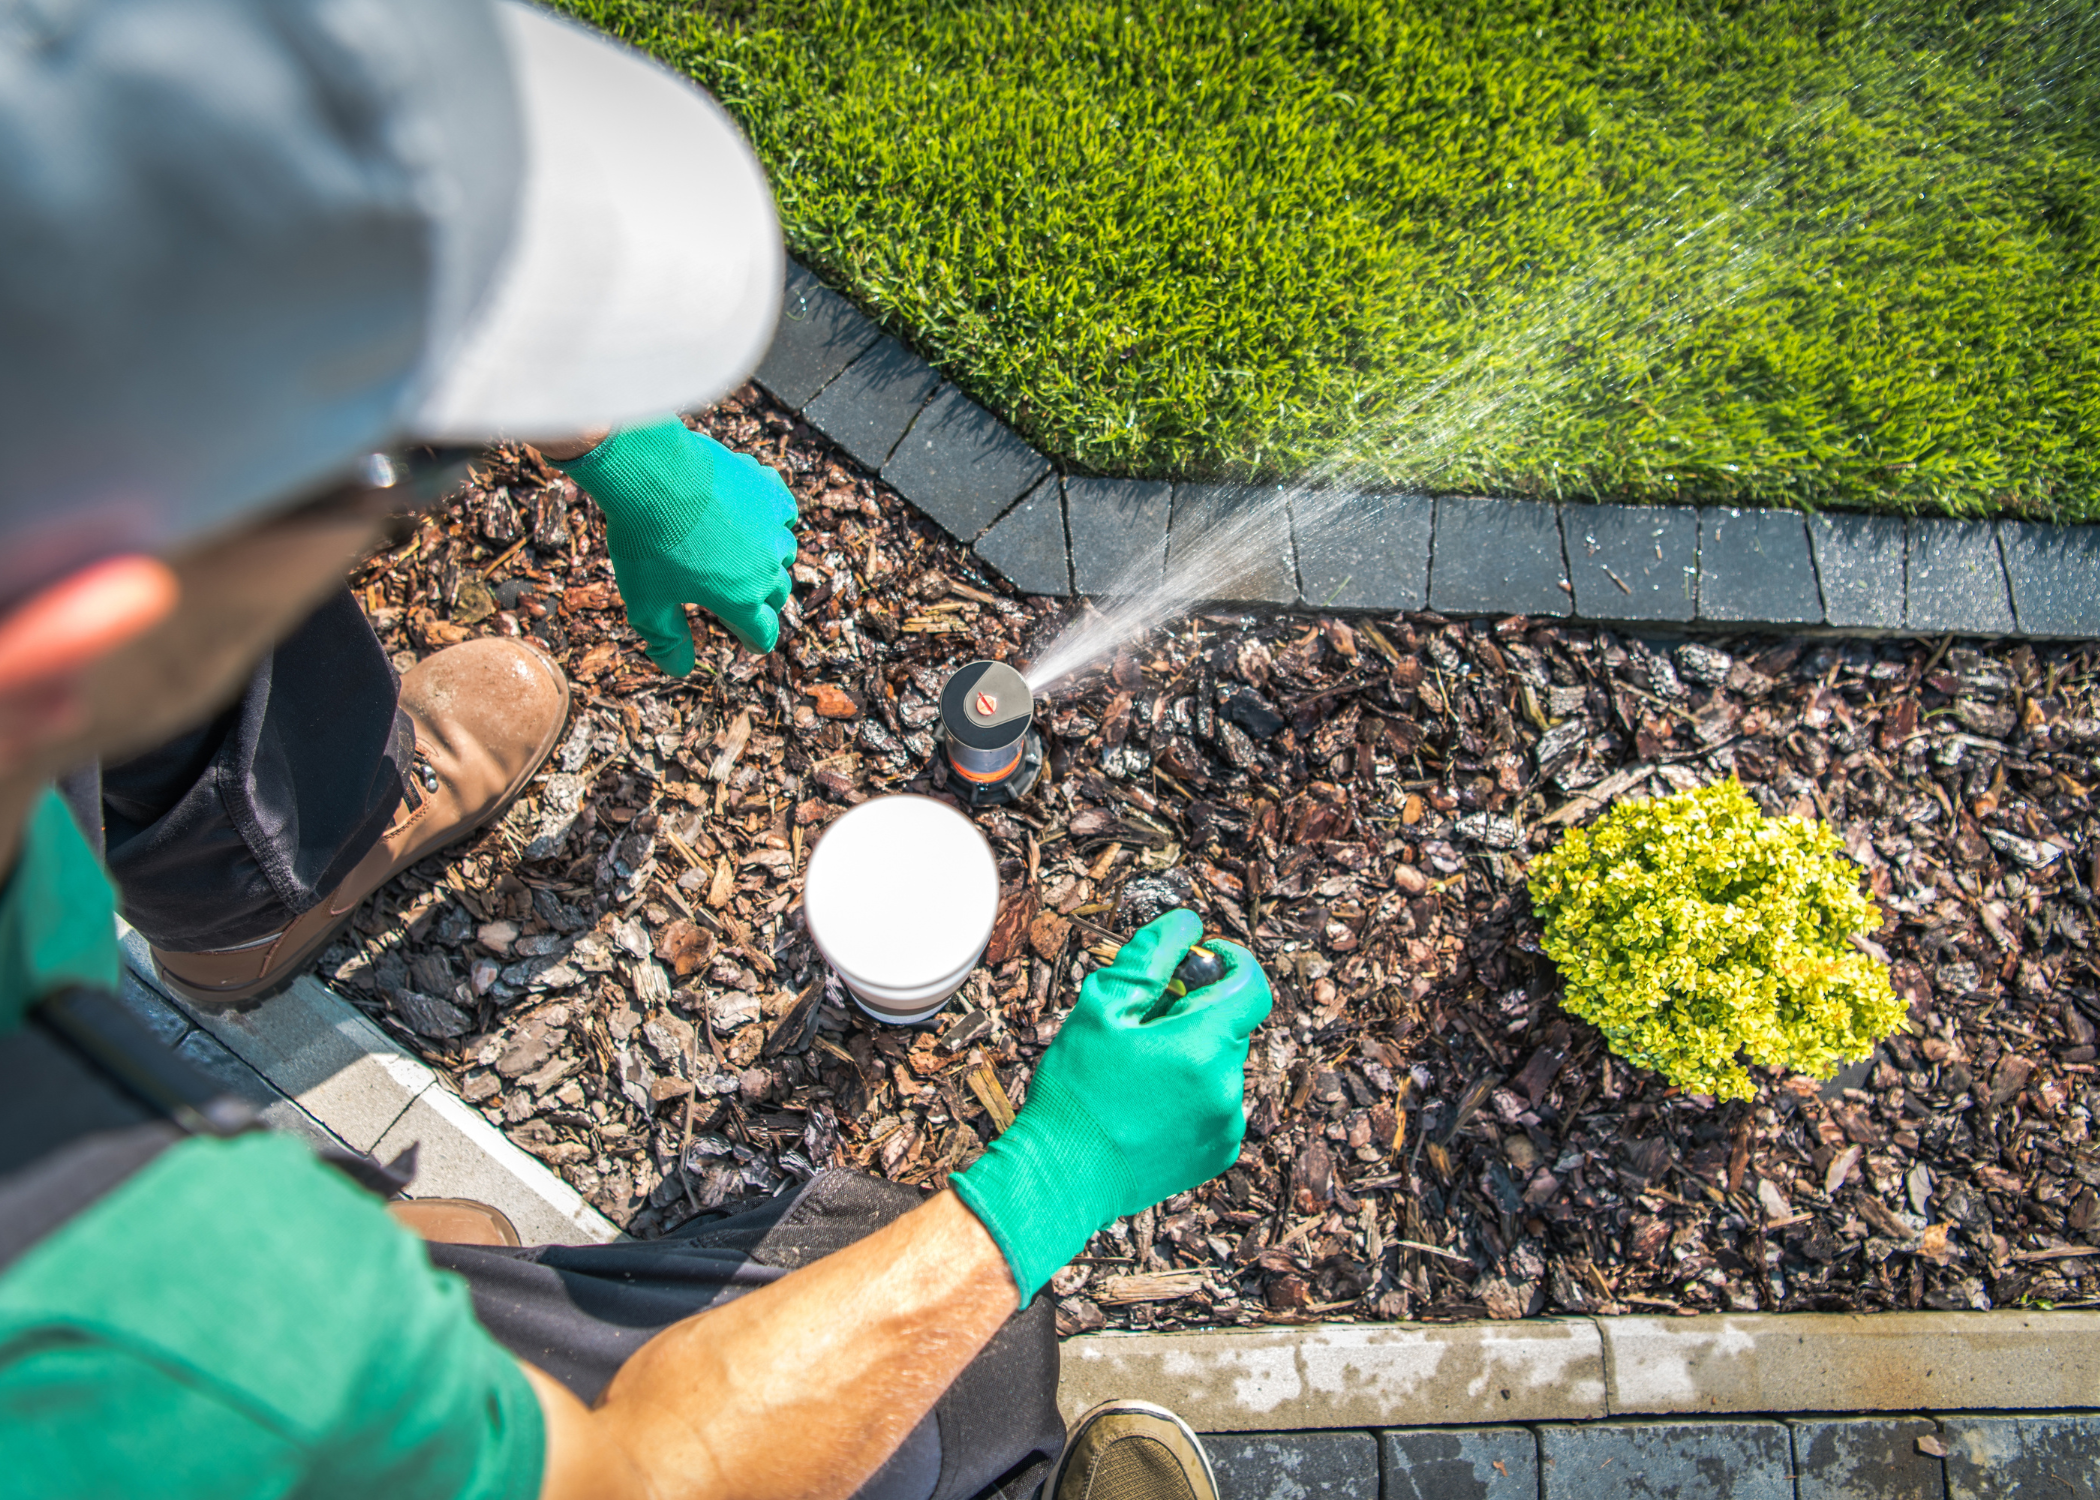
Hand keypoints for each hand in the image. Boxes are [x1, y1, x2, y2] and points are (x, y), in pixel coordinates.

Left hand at [552, 418, 796, 669]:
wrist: (650, 473)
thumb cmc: (644, 542)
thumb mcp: (646, 603)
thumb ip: (667, 641)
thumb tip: (680, 670)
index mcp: (741, 601)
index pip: (763, 634)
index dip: (751, 639)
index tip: (745, 639)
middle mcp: (766, 568)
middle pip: (776, 595)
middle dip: (758, 600)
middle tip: (732, 594)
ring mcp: (772, 528)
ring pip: (783, 554)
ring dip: (766, 559)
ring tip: (738, 552)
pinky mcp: (769, 491)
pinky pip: (784, 512)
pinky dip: (772, 518)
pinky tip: (751, 516)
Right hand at [950, 908, 1271, 1300]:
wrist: (1062, 1178)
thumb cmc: (1076, 1093)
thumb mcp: (1101, 1008)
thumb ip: (1152, 956)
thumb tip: (1188, 924)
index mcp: (1202, 1046)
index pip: (1251, 985)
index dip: (1229, 962)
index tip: (1198, 960)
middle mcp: (1226, 1087)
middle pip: (1229, 1024)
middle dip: (1194, 1011)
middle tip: (1141, 1024)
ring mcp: (1226, 1124)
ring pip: (1220, 1063)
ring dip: (1190, 1054)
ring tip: (1137, 1072)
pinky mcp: (1218, 1152)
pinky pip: (1216, 1103)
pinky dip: (1191, 1092)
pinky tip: (1147, 1104)